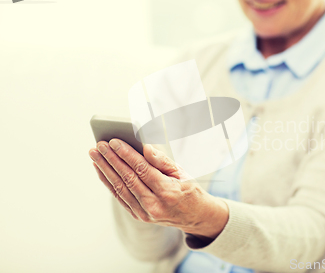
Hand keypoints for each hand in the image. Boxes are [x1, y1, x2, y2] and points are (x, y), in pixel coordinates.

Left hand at [89, 139, 228, 239]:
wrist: (195, 216)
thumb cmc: (188, 189)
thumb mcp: (182, 173)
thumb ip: (162, 161)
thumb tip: (145, 147)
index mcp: (168, 191)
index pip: (142, 169)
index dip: (126, 154)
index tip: (113, 141)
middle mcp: (155, 205)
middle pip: (128, 178)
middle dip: (111, 160)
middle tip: (99, 145)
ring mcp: (145, 213)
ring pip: (120, 188)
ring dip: (105, 170)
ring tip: (95, 155)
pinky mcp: (138, 216)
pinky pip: (120, 197)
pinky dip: (109, 182)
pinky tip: (101, 169)